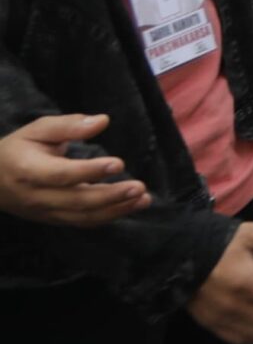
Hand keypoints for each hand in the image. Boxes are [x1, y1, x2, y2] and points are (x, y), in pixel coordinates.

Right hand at [0, 114, 148, 224]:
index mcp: (29, 171)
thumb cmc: (18, 149)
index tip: (119, 163)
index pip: (63, 175)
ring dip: (116, 210)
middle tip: (139, 187)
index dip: (91, 171)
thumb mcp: (38, 130)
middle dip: (111, 196)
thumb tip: (102, 121)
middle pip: (76, 201)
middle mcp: (37, 196)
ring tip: (143, 199)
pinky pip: (81, 222)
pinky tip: (130, 206)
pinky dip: (108, 217)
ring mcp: (44, 212)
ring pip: (82, 217)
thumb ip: (68, 125)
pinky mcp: (53, 219)